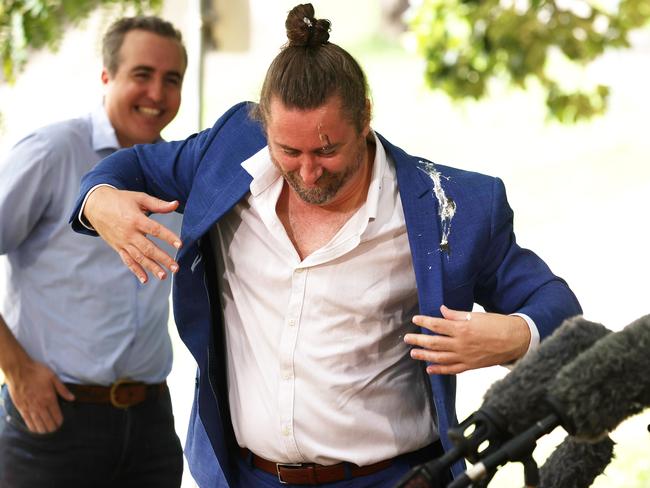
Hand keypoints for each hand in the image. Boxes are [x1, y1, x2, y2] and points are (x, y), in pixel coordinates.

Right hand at [5, 361, 74, 433]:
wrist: (19, 370)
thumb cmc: (37, 372)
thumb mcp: (53, 378)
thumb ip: (63, 390)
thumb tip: (72, 398)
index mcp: (50, 398)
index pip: (56, 415)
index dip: (59, 422)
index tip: (61, 424)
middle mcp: (40, 406)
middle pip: (48, 422)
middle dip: (52, 428)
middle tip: (55, 429)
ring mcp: (30, 408)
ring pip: (38, 424)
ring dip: (43, 430)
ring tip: (47, 432)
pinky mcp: (21, 408)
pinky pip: (27, 421)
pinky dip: (32, 427)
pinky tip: (35, 430)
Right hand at [83, 186, 181, 282]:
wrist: (95, 205)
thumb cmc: (120, 200)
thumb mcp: (139, 198)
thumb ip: (158, 204)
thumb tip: (175, 204)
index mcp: (136, 219)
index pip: (155, 230)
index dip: (168, 237)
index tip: (180, 244)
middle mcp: (129, 233)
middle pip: (148, 248)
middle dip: (163, 259)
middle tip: (176, 267)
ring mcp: (123, 242)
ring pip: (139, 257)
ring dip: (152, 267)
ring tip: (164, 276)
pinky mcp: (118, 247)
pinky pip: (127, 261)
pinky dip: (136, 271)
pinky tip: (145, 279)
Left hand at [404, 305, 530, 374]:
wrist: (515, 340)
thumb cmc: (497, 325)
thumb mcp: (476, 316)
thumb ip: (457, 314)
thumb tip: (442, 310)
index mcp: (462, 329)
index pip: (437, 325)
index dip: (424, 322)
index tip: (415, 320)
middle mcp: (461, 344)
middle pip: (434, 343)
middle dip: (419, 341)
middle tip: (407, 338)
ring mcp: (465, 357)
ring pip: (440, 358)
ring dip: (425, 356)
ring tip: (413, 353)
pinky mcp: (470, 365)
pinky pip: (452, 370)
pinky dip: (440, 370)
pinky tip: (430, 369)